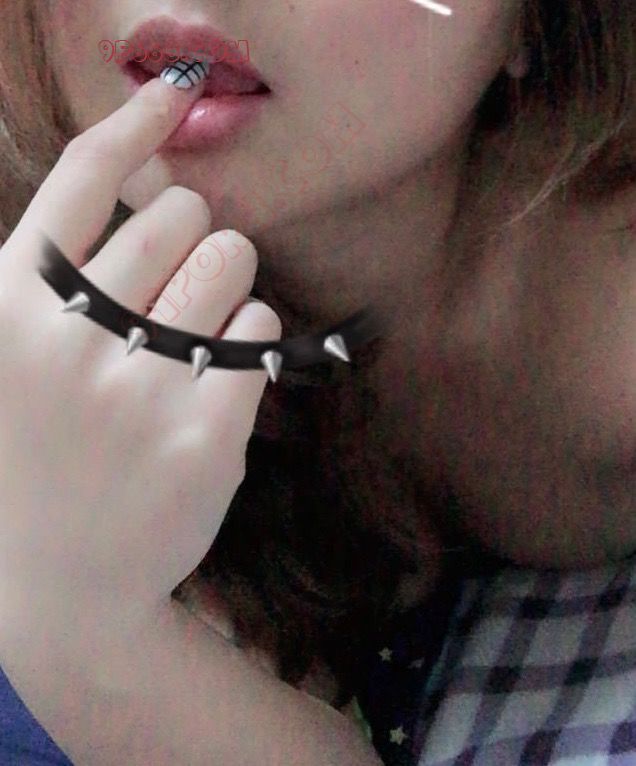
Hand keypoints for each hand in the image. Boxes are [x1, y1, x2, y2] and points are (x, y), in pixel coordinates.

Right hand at [0, 75, 280, 634]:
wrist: (63, 592)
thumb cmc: (34, 467)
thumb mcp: (8, 365)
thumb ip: (50, 287)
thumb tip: (130, 203)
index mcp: (9, 312)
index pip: (78, 184)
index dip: (130, 129)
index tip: (171, 100)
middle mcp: (70, 340)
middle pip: (175, 218)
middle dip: (190, 235)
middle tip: (181, 275)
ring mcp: (140, 389)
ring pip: (229, 263)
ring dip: (226, 278)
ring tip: (201, 322)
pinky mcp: (204, 435)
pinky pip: (259, 334)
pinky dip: (250, 339)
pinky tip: (218, 374)